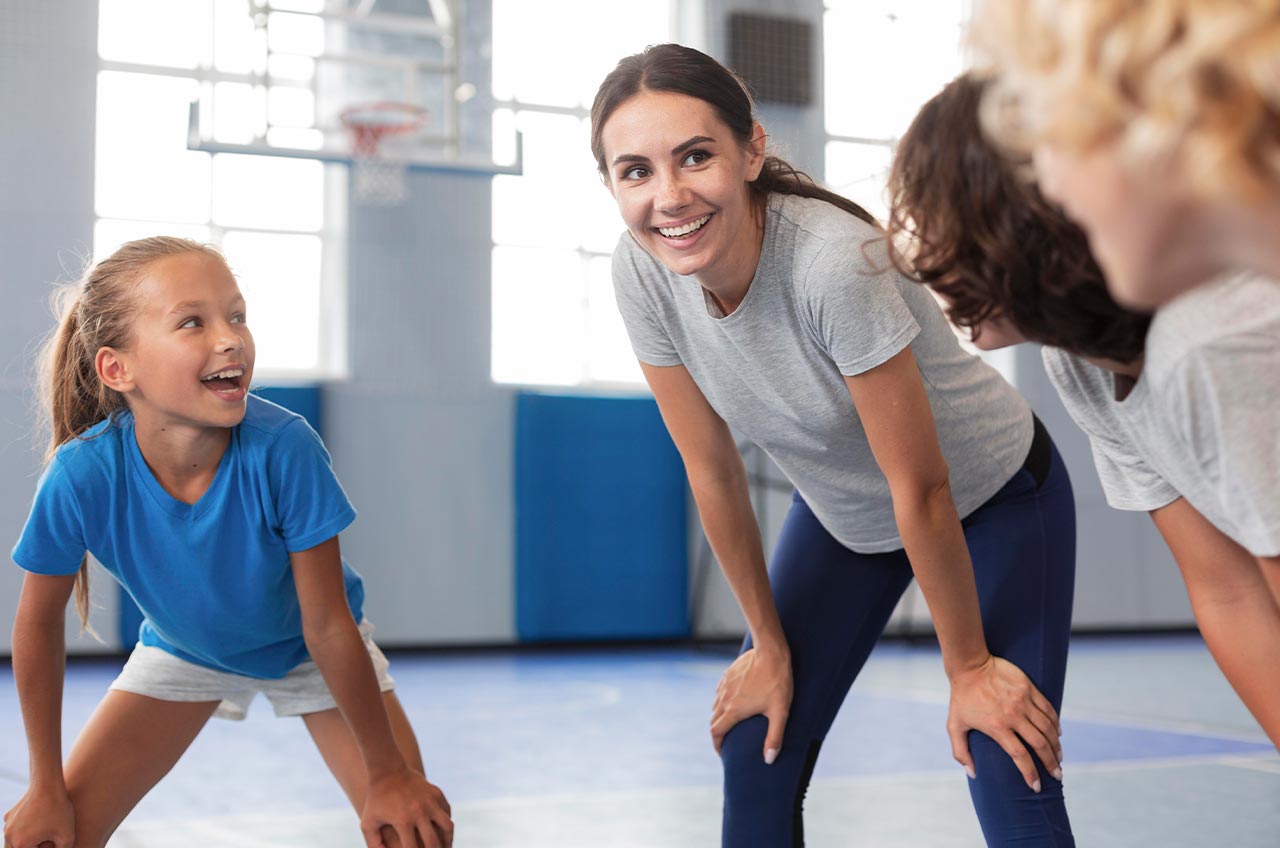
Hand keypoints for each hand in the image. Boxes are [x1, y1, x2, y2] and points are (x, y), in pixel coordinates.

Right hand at [3, 784, 74, 847]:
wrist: (48, 784)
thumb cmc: (59, 811)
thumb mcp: (68, 836)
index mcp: (20, 845)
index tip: (54, 840)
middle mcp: (9, 837)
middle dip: (35, 846)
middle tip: (49, 838)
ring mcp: (7, 826)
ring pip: (15, 842)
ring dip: (27, 841)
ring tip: (44, 831)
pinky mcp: (9, 816)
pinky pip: (15, 829)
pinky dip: (24, 829)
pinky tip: (39, 821)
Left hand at [359, 767, 452, 847]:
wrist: (388, 770)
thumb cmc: (376, 800)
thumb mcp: (368, 823)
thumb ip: (373, 844)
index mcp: (403, 821)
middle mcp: (419, 812)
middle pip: (433, 842)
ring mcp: (430, 801)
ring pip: (447, 826)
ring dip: (448, 840)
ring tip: (445, 847)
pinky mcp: (436, 793)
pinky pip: (447, 811)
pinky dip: (446, 823)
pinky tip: (443, 830)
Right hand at [710, 646, 792, 762]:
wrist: (771, 652)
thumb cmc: (777, 682)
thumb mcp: (780, 712)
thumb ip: (774, 737)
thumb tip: (769, 760)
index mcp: (734, 710)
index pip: (716, 732)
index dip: (717, 745)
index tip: (722, 752)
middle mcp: (725, 699)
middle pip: (714, 720)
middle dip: (718, 732)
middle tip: (728, 740)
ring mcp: (725, 685)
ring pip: (716, 705)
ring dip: (720, 716)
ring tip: (731, 721)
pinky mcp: (728, 674)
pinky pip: (720, 691)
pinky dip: (722, 700)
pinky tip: (733, 700)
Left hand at [947, 655, 1063, 790]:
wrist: (969, 665)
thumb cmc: (961, 697)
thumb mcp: (954, 725)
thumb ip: (960, 752)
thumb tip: (973, 774)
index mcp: (997, 727)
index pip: (1020, 756)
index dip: (1030, 773)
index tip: (1036, 786)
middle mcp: (1013, 715)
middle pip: (1039, 744)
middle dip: (1050, 763)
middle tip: (1057, 775)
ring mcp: (1023, 701)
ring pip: (1047, 728)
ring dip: (1056, 745)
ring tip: (1058, 757)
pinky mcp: (1029, 688)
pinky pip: (1048, 709)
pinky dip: (1055, 723)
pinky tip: (1057, 734)